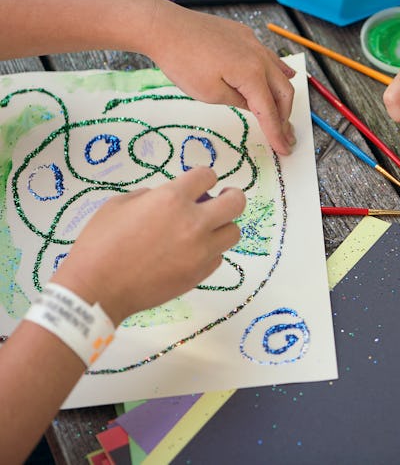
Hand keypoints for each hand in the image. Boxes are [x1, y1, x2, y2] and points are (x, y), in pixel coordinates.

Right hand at [51, 167, 245, 323]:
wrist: (97, 290)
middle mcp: (193, 222)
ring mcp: (200, 250)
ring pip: (234, 231)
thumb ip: (150, 195)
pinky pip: (218, 256)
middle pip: (236, 202)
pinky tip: (193, 251)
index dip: (204, 178)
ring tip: (207, 228)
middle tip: (221, 199)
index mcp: (171, 199)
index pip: (207, 176)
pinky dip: (210, 250)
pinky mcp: (200, 274)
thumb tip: (164, 197)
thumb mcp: (118, 204)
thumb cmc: (100, 244)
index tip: (199, 184)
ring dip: (223, 226)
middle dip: (231, 196)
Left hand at [145, 0, 296, 155]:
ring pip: (280, 72)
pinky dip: (278, 72)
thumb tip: (254, 105)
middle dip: (285, 117)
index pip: (269, 111)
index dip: (276, 133)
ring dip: (283, 96)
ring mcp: (253, 43)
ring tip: (285, 113)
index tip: (284, 149)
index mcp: (252, 74)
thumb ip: (238, 102)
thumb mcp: (209, 93)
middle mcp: (259, 57)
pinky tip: (283, 76)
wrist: (165, 27)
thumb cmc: (182, 61)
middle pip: (283, 92)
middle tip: (285, 135)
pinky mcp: (244, 35)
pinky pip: (269, 57)